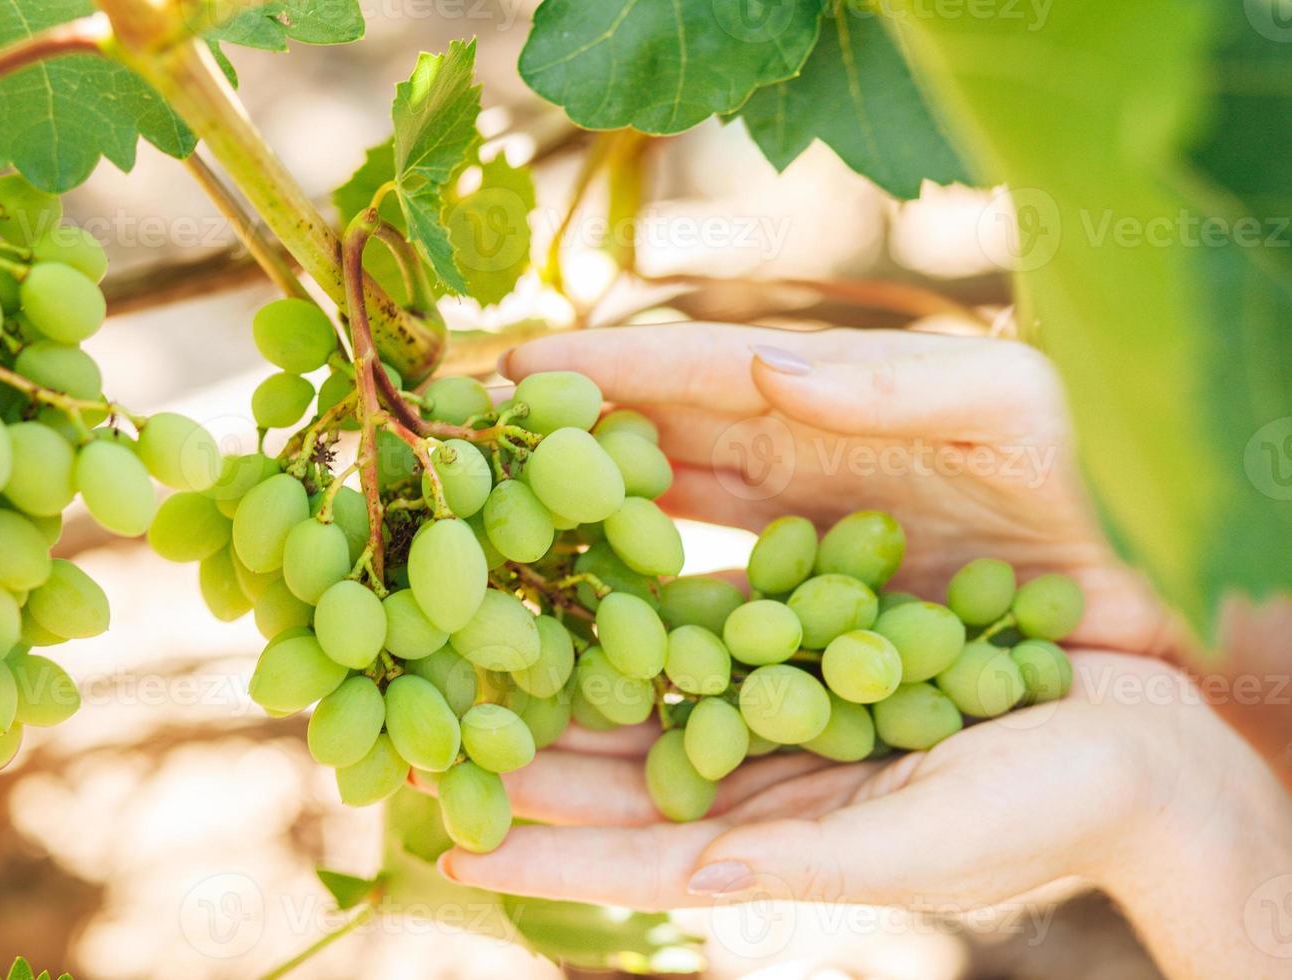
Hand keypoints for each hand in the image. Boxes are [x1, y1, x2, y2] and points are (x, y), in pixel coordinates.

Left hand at [436, 655, 1291, 978]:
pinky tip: (583, 559)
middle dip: (516, 748)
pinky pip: (703, 609)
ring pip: (641, 683)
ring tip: (466, 634)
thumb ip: (803, 861)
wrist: (1139, 741)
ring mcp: (774, 700)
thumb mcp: (922, 842)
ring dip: (559, 664)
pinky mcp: (804, 632)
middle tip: (413, 726)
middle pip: (612, 767)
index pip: (631, 859)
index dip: (541, 858)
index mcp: (772, 837)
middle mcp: (757, 772)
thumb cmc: (1046, 810)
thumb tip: (701, 882)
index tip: (438, 845)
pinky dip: (641, 592)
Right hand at [501, 324, 1178, 656]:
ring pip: (666, 541)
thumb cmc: (1096, 478)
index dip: (602, 367)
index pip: (693, 375)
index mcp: (830, 402)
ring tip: (497, 560)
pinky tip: (585, 662)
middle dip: (565, 446)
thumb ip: (898, 383)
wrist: (1150, 595)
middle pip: (656, 452)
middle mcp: (794, 472)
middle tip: (469, 454)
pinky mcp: (813, 631)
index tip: (508, 364)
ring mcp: (796, 553)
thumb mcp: (1015, 410)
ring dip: (585, 547)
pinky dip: (646, 638)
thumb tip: (765, 360)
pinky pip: (711, 630)